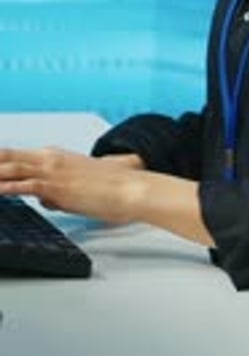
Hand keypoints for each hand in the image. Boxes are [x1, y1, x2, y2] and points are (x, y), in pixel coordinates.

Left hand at [0, 146, 144, 223]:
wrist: (130, 188)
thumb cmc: (111, 188)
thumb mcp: (77, 188)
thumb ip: (57, 192)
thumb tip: (45, 200)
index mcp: (54, 156)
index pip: (15, 156)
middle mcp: (50, 158)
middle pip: (7, 157)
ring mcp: (53, 171)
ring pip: (12, 168)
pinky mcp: (57, 186)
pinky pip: (25, 185)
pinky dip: (7, 188)